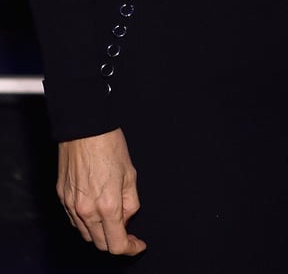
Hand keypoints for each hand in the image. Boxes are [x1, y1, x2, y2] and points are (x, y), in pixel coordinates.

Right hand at [57, 128, 145, 255]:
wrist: (84, 128)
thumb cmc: (109, 145)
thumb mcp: (131, 174)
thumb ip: (130, 202)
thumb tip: (127, 218)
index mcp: (108, 205)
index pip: (117, 244)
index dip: (130, 248)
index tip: (137, 244)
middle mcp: (86, 210)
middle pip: (100, 243)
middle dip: (115, 241)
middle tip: (127, 230)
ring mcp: (71, 205)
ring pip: (86, 234)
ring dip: (100, 232)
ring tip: (111, 216)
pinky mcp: (62, 197)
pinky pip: (74, 220)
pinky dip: (86, 221)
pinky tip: (95, 208)